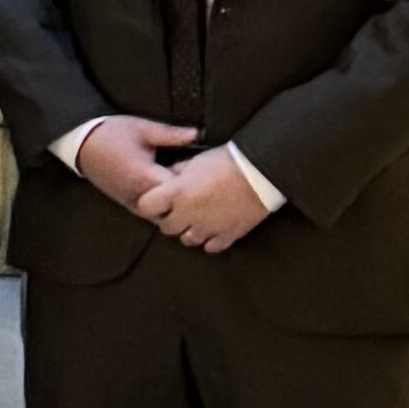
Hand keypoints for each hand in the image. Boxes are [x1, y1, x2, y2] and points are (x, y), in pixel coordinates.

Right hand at [72, 114, 195, 213]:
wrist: (81, 144)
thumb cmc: (111, 133)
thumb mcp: (143, 128)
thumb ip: (171, 134)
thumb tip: (197, 134)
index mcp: (146, 177)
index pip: (181, 190)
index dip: (195, 182)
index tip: (202, 170)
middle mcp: (140, 196)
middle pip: (174, 209)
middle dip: (187, 198)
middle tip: (196, 182)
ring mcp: (132, 203)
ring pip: (163, 216)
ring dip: (174, 206)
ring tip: (182, 189)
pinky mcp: (127, 205)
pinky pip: (151, 214)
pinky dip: (163, 208)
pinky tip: (167, 194)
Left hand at [141, 142, 274, 253]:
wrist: (261, 170)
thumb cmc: (227, 160)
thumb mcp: (196, 160)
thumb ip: (177, 172)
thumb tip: (167, 178)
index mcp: (177, 192)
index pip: (147, 206)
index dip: (150, 203)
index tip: (157, 200)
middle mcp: (189, 214)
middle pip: (167, 227)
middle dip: (170, 218)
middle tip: (179, 210)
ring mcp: (208, 227)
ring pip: (187, 240)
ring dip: (190, 231)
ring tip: (198, 219)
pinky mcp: (228, 235)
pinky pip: (211, 247)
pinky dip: (210, 240)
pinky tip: (214, 228)